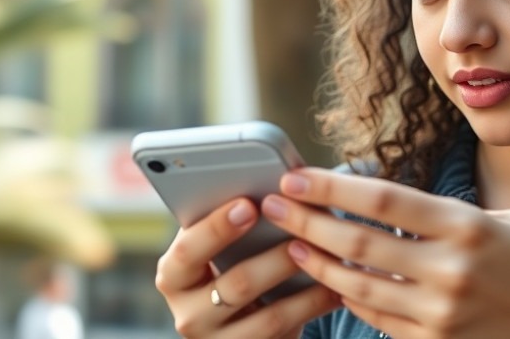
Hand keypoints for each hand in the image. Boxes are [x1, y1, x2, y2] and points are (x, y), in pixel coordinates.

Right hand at [155, 197, 340, 338]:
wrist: (238, 323)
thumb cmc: (232, 264)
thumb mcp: (223, 248)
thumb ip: (236, 222)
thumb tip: (280, 186)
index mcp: (174, 275)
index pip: (188, 251)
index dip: (217, 228)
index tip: (249, 204)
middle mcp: (188, 314)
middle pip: (236, 285)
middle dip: (276, 259)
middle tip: (306, 235)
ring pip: (269, 317)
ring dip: (305, 287)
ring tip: (332, 261)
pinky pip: (286, 334)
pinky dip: (313, 309)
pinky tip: (335, 290)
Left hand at [262, 169, 509, 338]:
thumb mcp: (509, 224)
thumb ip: (450, 216)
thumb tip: (392, 208)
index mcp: (468, 227)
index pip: (384, 199)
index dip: (333, 186)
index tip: (296, 176)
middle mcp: (450, 270)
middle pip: (358, 242)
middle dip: (306, 221)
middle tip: (272, 205)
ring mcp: (440, 313)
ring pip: (357, 285)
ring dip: (315, 263)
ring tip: (288, 244)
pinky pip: (377, 318)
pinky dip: (349, 297)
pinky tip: (329, 281)